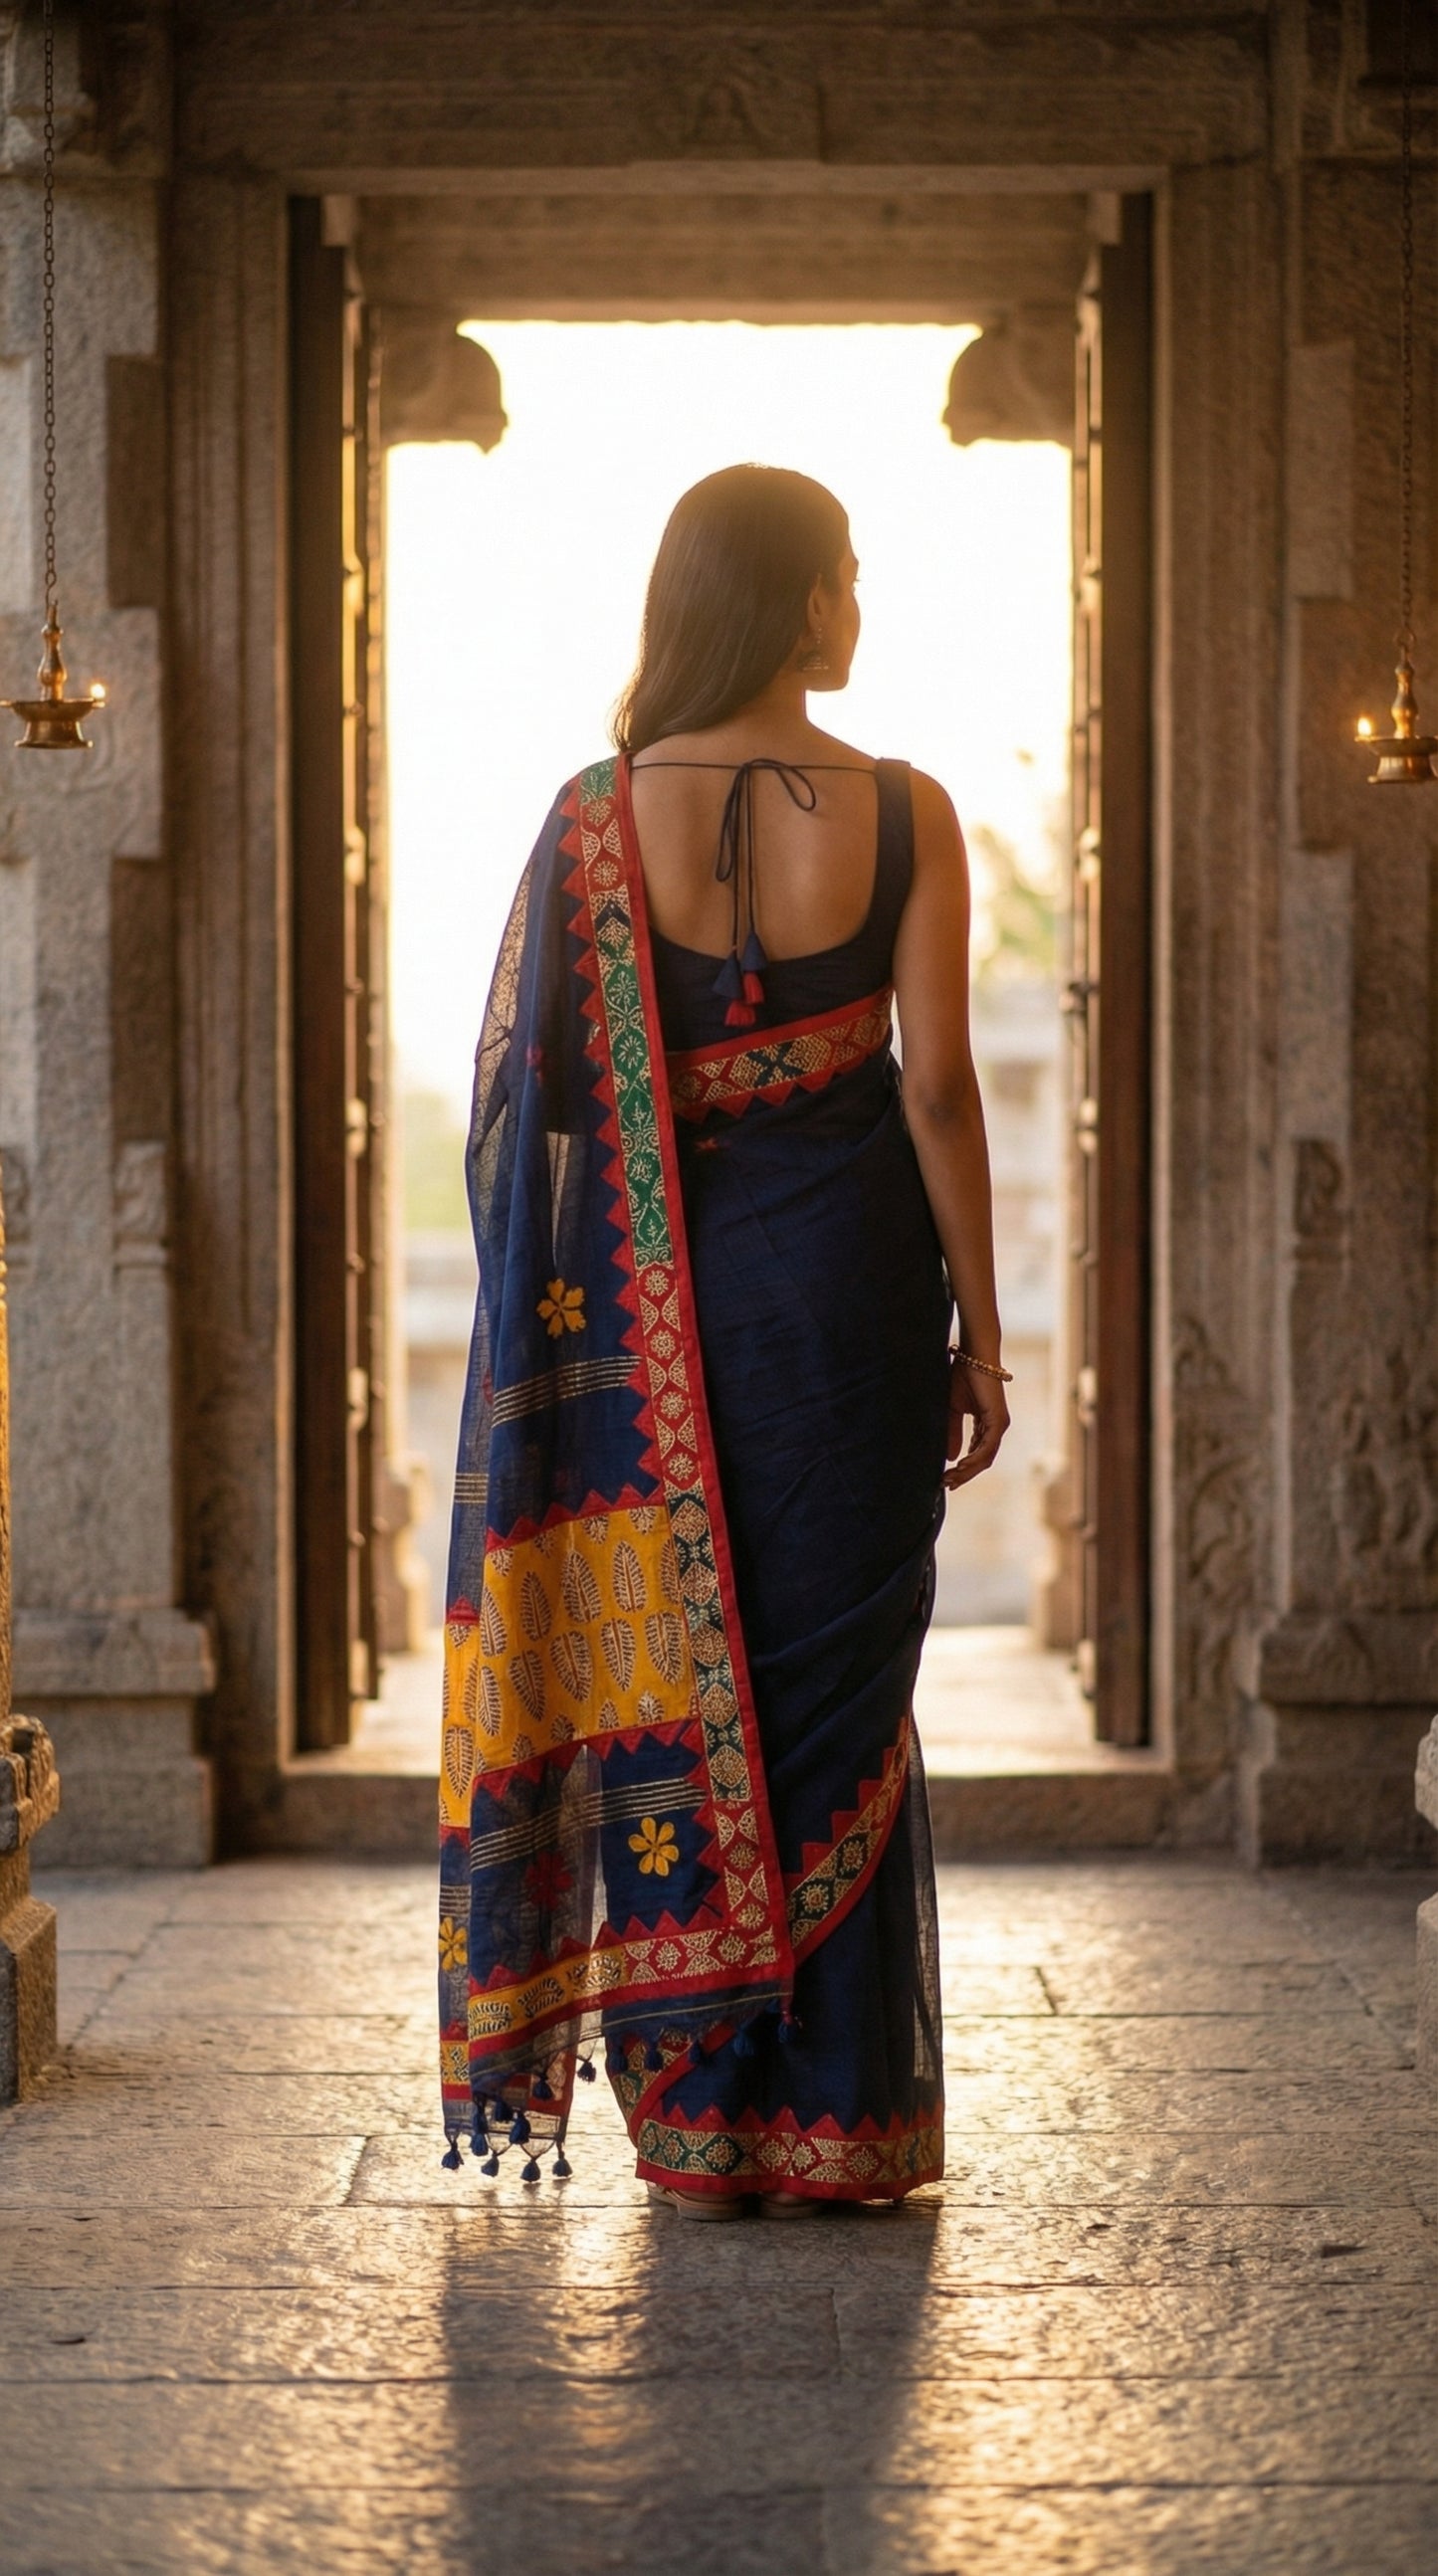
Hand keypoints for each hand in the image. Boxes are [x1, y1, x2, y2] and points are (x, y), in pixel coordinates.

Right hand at [944, 1354, 1009, 1489]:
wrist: (973, 1357)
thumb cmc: (962, 1377)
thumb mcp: (952, 1410)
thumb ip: (953, 1433)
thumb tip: (950, 1457)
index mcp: (985, 1425)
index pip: (976, 1454)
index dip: (962, 1469)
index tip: (946, 1478)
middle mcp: (995, 1427)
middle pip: (982, 1460)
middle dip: (964, 1474)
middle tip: (947, 1484)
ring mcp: (999, 1425)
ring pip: (985, 1457)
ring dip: (968, 1470)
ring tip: (951, 1478)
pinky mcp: (998, 1420)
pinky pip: (987, 1446)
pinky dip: (975, 1458)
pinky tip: (961, 1465)